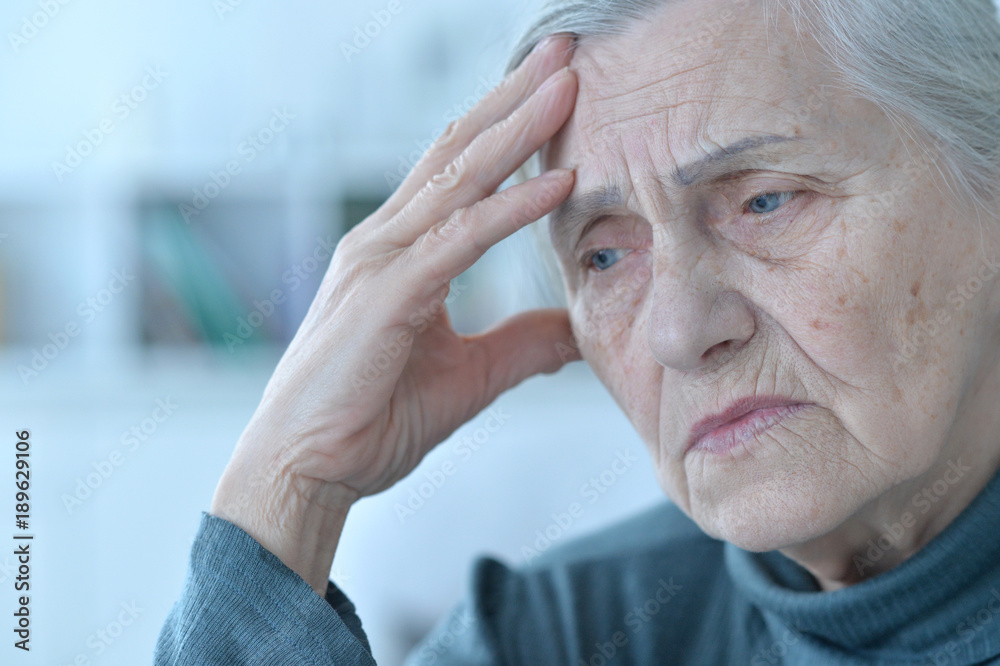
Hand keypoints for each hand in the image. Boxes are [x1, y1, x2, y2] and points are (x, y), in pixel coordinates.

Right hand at [210, 35, 581, 593]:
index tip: (556, 91)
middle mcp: (386, 241)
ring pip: (459, 180)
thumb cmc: (370, 420)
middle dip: (514, 99)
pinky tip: (555, 183)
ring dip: (516, 130)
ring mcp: (381, 262)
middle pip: (459, 152)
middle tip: (564, 53)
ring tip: (567, 86)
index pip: (460, 172)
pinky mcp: (386, 296)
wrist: (307, 472)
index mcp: (400, 252)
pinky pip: (460, 241)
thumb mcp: (470, 376)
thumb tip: (573, 329)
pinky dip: (509, 209)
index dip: (507, 127)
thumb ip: (520, 344)